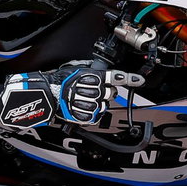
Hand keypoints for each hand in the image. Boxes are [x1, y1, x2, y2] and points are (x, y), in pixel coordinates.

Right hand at [0, 66, 144, 129]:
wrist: (46, 96)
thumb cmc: (58, 81)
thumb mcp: (76, 68)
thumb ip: (91, 70)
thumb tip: (101, 71)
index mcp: (95, 76)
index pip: (117, 77)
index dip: (131, 79)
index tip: (139, 81)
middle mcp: (96, 90)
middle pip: (112, 93)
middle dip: (104, 91)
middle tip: (89, 90)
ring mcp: (93, 105)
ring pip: (104, 105)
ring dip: (96, 102)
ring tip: (81, 99)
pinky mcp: (88, 117)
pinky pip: (96, 115)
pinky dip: (90, 113)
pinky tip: (80, 107)